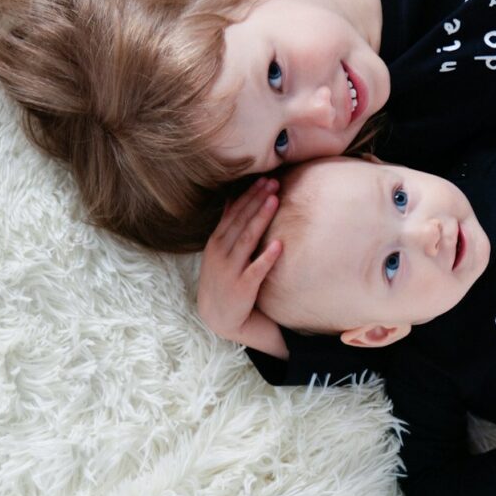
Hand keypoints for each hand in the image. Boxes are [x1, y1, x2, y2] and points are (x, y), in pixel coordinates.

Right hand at [197, 177, 287, 357]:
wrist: (218, 317)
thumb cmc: (223, 278)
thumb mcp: (219, 250)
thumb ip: (227, 225)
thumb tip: (233, 196)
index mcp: (217, 241)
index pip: (235, 212)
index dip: (250, 195)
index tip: (265, 179)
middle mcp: (221, 252)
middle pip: (242, 221)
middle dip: (257, 200)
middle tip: (274, 182)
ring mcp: (231, 270)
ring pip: (248, 239)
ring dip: (261, 219)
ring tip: (275, 201)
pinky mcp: (243, 287)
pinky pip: (256, 270)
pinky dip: (267, 257)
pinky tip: (279, 245)